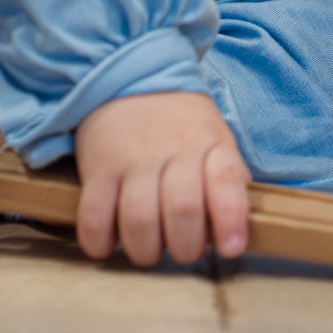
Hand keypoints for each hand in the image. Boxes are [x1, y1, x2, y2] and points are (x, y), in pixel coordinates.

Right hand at [73, 90, 250, 267]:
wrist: (129, 80)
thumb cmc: (180, 125)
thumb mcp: (215, 138)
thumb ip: (228, 178)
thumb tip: (239, 226)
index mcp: (209, 143)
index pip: (226, 180)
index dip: (230, 218)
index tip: (231, 248)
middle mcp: (173, 150)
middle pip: (182, 210)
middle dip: (185, 248)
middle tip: (183, 252)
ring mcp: (132, 158)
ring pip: (139, 220)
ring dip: (145, 250)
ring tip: (149, 251)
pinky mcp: (98, 167)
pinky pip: (94, 216)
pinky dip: (99, 241)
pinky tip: (107, 244)